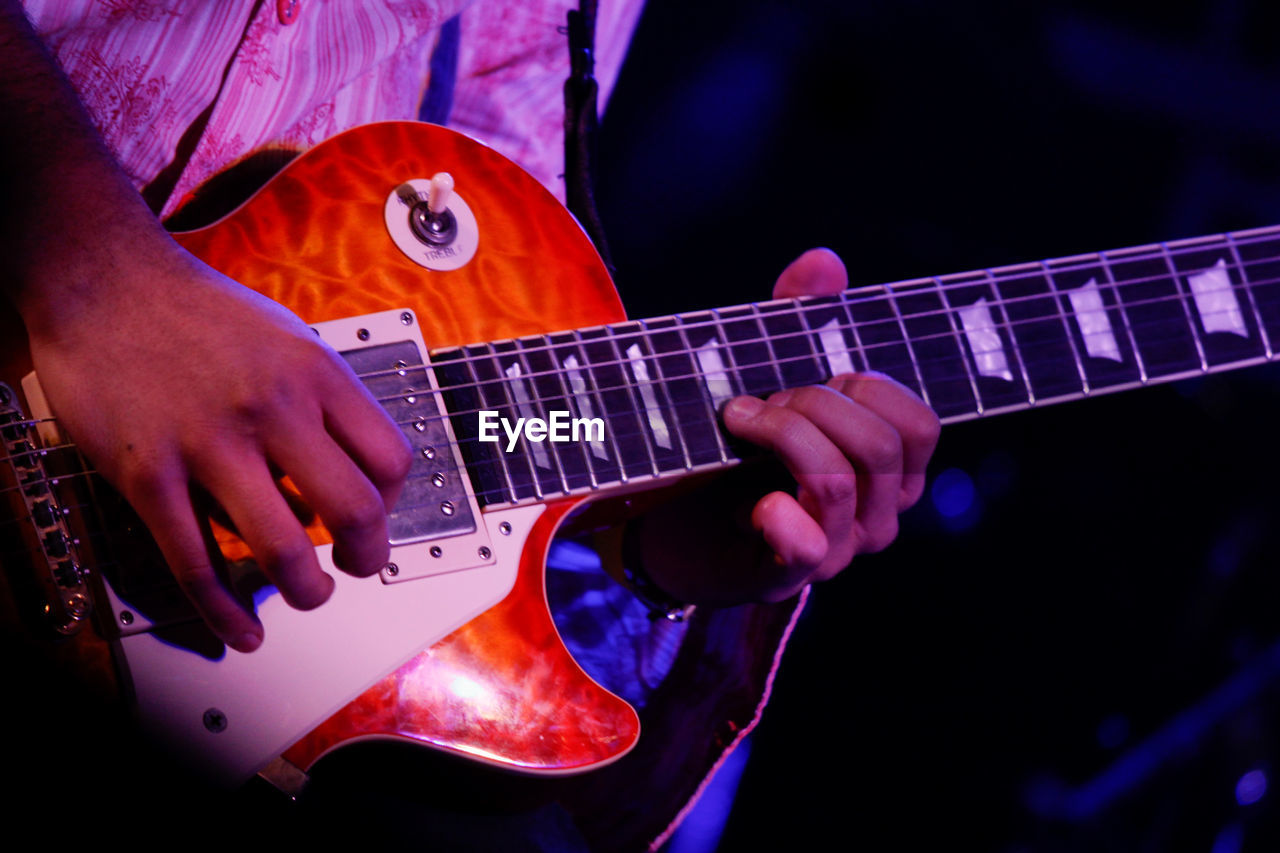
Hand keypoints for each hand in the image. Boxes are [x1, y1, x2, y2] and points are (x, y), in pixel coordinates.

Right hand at [22, 236, 412, 651]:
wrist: (102, 278)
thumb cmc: (201, 313)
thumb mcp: (288, 339)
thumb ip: (322, 405)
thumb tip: (338, 482)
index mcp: (317, 373)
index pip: (392, 459)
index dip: (395, 503)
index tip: (377, 517)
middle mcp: (272, 407)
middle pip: (354, 509)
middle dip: (367, 557)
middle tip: (357, 567)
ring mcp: (207, 441)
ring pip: (281, 548)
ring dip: (305, 591)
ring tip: (305, 594)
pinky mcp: (146, 471)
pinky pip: (194, 561)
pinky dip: (222, 610)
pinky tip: (239, 629)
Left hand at [637, 248, 939, 604]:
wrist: (673, 521)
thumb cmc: (736, 446)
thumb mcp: (768, 371)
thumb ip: (798, 319)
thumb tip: (825, 261)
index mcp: (888, 466)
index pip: (919, 424)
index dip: (867, 387)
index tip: (813, 375)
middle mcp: (878, 512)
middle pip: (878, 445)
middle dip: (812, 405)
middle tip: (755, 402)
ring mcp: (839, 548)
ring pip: (838, 481)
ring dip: (782, 437)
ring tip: (739, 424)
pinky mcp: (791, 575)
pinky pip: (811, 544)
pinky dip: (778, 513)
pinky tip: (753, 500)